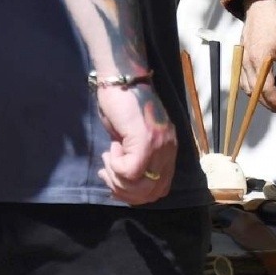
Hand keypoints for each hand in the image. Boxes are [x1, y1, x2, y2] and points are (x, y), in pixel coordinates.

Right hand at [96, 82, 176, 203]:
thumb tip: (122, 183)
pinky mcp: (146, 141)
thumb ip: (135, 160)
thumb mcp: (132, 139)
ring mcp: (160, 145)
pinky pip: (129, 171)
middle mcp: (168, 150)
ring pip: (140, 186)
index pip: (159, 190)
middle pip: (150, 193)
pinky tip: (111, 148)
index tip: (115, 184)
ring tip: (107, 160)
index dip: (135, 196)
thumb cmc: (122, 105)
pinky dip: (115, 166)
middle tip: (107, 174)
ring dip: (117, 179)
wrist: (120, 78)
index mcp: (168, 150)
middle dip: (124, 192)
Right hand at [242, 0, 275, 113]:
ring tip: (273, 101)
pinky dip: (251, 89)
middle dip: (268, 104)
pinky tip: (261, 89)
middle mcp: (247, 64)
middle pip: (254, 93)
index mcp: (259, 61)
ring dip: (258, 98)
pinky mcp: (240, 58)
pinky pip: (242, 80)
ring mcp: (241, 61)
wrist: (261, 8)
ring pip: (246, 88)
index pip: (266, 91)